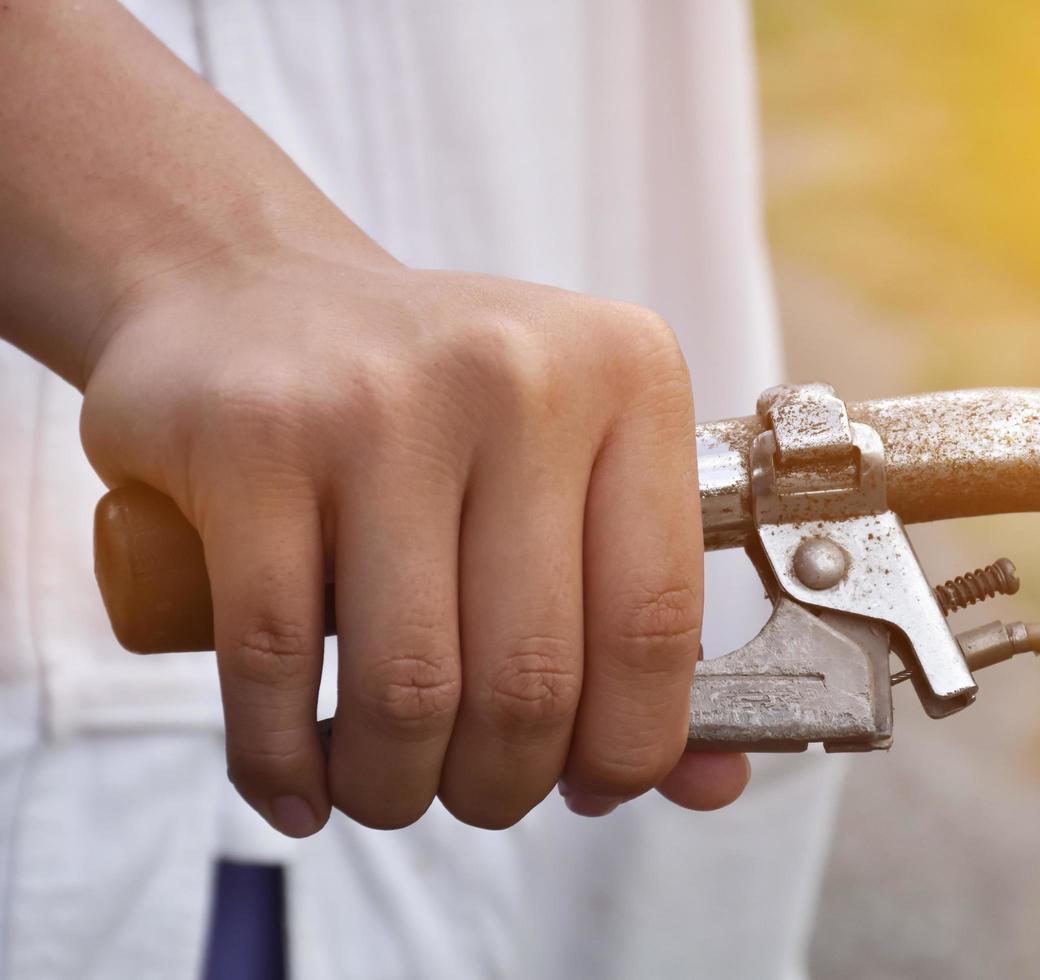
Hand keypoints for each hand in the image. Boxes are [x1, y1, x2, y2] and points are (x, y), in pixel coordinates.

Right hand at [80, 245, 749, 833]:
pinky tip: (299, 786)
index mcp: (628, 379)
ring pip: (409, 686)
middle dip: (506, 782)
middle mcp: (517, 376)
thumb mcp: (567, 466)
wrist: (252, 291)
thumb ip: (640, 616)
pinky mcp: (251, 439)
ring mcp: (377, 403)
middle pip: (533, 674)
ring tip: (390, 788)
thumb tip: (712, 783)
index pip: (656, 620)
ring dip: (398, 786)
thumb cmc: (435, 404)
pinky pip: (275, 658)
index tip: (596, 784)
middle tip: (479, 792)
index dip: (633, 742)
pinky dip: (285, 760)